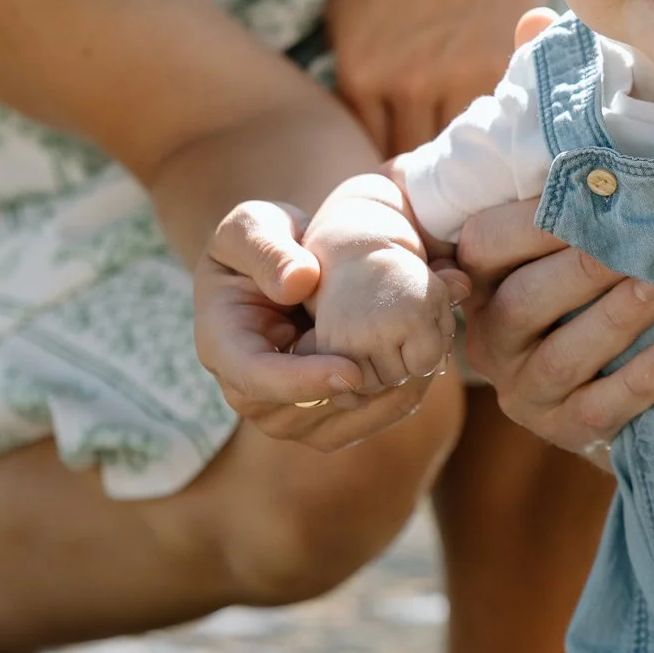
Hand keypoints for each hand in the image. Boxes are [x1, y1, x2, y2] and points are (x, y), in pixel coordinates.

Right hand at [196, 199, 446, 448]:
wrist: (289, 268)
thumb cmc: (264, 242)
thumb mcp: (253, 226)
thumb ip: (266, 247)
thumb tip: (297, 283)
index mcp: (224, 348)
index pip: (256, 380)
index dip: (303, 382)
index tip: (352, 369)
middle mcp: (251, 393)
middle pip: (304, 413)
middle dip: (361, 391)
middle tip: (414, 360)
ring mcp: (287, 412)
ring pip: (340, 426)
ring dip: (388, 398)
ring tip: (429, 359)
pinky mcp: (323, 418)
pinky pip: (363, 423)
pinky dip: (400, 399)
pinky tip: (428, 366)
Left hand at [325, 0, 551, 155]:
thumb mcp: (351, 12)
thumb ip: (353, 79)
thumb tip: (359, 141)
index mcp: (360, 71)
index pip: (372, 152)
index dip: (392, 169)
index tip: (410, 171)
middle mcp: (404, 80)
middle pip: (414, 160)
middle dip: (429, 175)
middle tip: (445, 177)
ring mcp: (454, 74)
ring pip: (459, 151)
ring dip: (467, 162)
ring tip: (476, 163)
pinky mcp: (500, 65)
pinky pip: (496, 123)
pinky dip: (499, 133)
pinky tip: (502, 132)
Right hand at [457, 196, 653, 460]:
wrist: (600, 386)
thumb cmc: (585, 294)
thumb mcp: (559, 253)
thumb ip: (568, 216)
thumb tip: (609, 162)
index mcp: (481, 284)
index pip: (487, 243)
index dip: (536, 218)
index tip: (596, 191)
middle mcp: (492, 340)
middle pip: (525, 301)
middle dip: (586, 268)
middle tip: (645, 239)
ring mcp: (523, 390)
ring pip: (561, 358)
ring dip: (616, 318)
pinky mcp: (560, 429)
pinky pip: (597, 410)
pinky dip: (639, 382)